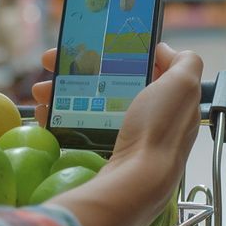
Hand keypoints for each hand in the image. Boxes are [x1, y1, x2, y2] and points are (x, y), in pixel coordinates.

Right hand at [36, 43, 203, 225]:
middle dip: (79, 68)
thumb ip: (184, 61)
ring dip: (62, 90)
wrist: (139, 182)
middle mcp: (148, 113)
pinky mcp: (104, 149)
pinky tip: (44, 112)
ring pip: (89, 101)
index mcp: (167, 96)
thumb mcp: (183, 85)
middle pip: (109, 80)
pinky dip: (59, 116)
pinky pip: (78, 126)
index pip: (141, 65)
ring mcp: (125, 132)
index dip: (115, 50)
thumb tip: (165, 50)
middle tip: (52, 61)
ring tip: (42, 90)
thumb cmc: (160, 129)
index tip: (92, 43)